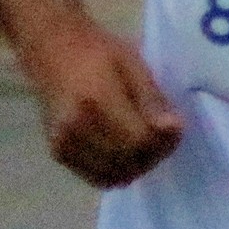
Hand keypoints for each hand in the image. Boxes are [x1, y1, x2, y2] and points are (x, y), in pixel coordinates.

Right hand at [24, 18, 183, 187]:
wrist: (51, 51)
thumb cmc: (96, 51)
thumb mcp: (132, 64)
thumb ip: (152, 99)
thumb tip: (172, 129)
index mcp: (95, 102)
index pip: (139, 141)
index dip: (165, 141)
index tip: (176, 128)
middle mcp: (75, 129)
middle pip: (128, 162)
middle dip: (155, 155)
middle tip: (166, 138)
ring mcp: (64, 144)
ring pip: (114, 175)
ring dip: (138, 166)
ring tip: (148, 144)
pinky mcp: (58, 153)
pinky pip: (97, 177)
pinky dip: (118, 171)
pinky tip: (127, 152)